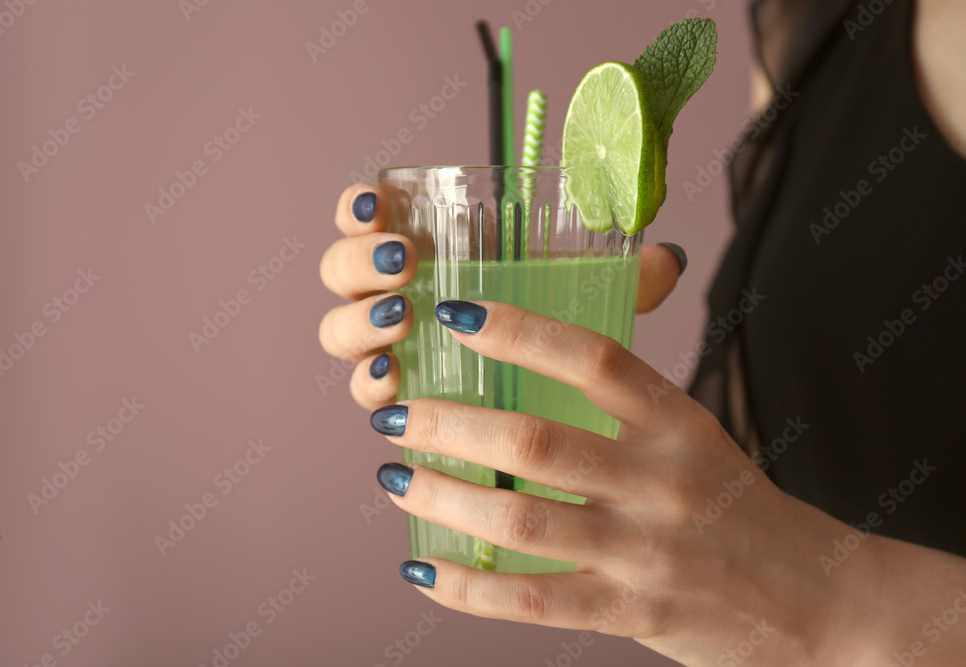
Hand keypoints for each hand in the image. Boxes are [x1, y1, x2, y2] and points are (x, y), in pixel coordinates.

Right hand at [319, 183, 686, 409]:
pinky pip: (363, 388)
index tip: (382, 203)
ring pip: (341, 330)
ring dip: (361, 321)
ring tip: (401, 321)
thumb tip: (669, 260)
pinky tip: (393, 381)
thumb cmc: (558, 344)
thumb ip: (622, 278)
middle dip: (359, 261)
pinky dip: (369, 381)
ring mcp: (388, 348)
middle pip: (341, 269)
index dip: (359, 206)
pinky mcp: (393, 398)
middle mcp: (395, 294)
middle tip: (403, 264)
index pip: (370, 214)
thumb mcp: (587, 301)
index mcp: (427, 252)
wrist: (552, 427)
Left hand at [368, 300, 904, 665]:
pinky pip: (531, 601)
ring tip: (392, 476)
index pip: (593, 356)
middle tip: (392, 410)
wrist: (815, 597)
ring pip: (520, 520)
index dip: (518, 329)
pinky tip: (422, 570)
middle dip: (446, 424)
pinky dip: (467, 588)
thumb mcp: (695, 435)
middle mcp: (660, 479)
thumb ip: (626, 401)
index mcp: (676, 420)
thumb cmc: (735, 505)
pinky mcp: (633, 612)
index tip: (453, 312)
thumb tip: (540, 348)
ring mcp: (646, 550)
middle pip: (534, 441)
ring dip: (441, 498)